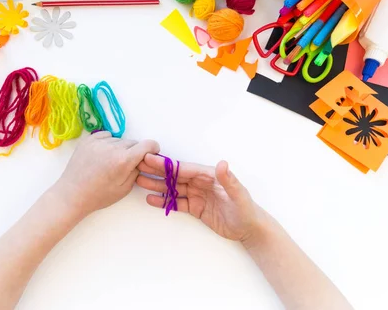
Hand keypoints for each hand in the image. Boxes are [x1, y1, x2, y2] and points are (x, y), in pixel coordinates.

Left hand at [55, 132, 159, 216]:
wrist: (72, 194)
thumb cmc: (99, 196)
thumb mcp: (125, 188)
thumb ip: (136, 171)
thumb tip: (141, 160)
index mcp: (124, 160)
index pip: (147, 145)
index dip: (153, 148)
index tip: (152, 153)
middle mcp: (112, 147)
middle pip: (133, 143)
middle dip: (134, 152)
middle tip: (126, 165)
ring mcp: (99, 142)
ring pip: (119, 139)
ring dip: (120, 148)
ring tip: (110, 162)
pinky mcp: (88, 140)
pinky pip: (106, 135)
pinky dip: (108, 143)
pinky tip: (102, 156)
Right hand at [137, 155, 266, 244]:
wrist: (250, 229)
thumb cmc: (246, 210)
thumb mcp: (239, 194)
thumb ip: (229, 179)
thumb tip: (222, 163)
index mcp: (209, 175)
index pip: (183, 168)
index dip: (166, 164)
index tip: (150, 158)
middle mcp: (200, 183)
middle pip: (175, 176)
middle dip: (156, 171)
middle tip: (138, 166)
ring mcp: (197, 195)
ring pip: (173, 189)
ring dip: (156, 186)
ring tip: (139, 182)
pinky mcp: (195, 208)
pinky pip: (176, 203)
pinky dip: (164, 202)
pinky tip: (151, 200)